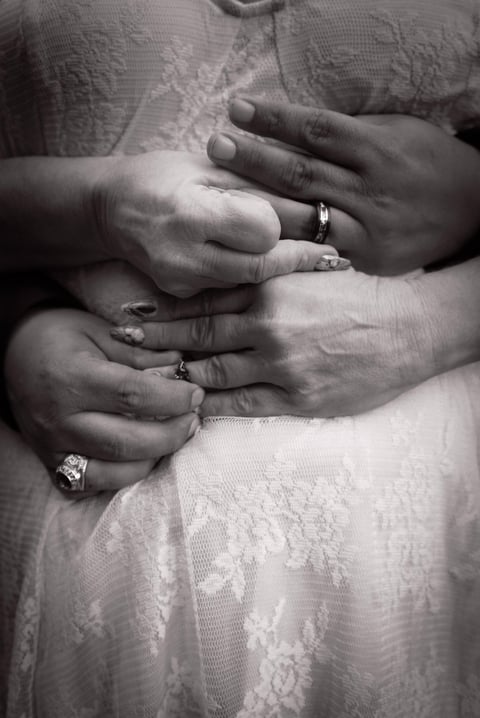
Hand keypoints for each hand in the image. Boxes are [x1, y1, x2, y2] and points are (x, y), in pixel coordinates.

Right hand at [4, 308, 203, 493]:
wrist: (13, 353)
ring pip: (112, 472)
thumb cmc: (59, 337)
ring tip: (173, 438)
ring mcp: (52, 446)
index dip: (172, 399)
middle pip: (126, 442)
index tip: (195, 394)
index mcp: (71, 377)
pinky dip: (122, 477)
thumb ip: (141, 354)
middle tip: (193, 420)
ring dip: (153, 460)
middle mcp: (59, 418)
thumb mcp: (100, 331)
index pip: (132, 396)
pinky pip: (90, 486)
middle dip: (171, 435)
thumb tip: (181, 367)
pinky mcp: (50, 464)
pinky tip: (142, 456)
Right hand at [90, 151, 332, 296]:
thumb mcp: (209, 167)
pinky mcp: (181, 294)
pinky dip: (251, 275)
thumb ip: (258, 186)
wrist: (111, 210)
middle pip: (260, 267)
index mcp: (189, 212)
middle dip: (298, 258)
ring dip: (277, 268)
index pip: (262, 231)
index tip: (318, 218)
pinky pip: (229, 288)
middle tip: (331, 252)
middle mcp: (181, 255)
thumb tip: (314, 204)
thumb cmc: (162, 175)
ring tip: (307, 253)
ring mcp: (179, 281)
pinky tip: (263, 261)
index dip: (291, 225)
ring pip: (248, 282)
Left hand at [109, 270, 435, 416]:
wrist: (408, 329)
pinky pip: (241, 405)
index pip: (203, 301)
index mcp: (269, 290)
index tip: (133, 315)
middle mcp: (267, 325)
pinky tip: (189, 408)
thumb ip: (268, 278)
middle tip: (122, 345)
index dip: (165, 310)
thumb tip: (228, 281)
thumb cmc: (360, 297)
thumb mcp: (310, 273)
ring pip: (212, 372)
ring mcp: (280, 364)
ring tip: (145, 380)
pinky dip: (211, 406)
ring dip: (176, 376)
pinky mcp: (296, 397)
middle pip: (197, 336)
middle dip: (156, 342)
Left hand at [207, 99, 479, 274]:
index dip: (275, 119)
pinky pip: (319, 251)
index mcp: (375, 148)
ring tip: (222, 196)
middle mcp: (369, 187)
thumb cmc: (427, 165)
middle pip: (302, 171)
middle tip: (216, 147)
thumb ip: (350, 133)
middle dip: (254, 159)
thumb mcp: (396, 133)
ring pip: (305, 216)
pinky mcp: (365, 257)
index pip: (317, 129)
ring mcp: (366, 226)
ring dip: (260, 205)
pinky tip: (254, 242)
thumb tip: (297, 126)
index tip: (237, 109)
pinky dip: (287, 246)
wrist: (471, 211)